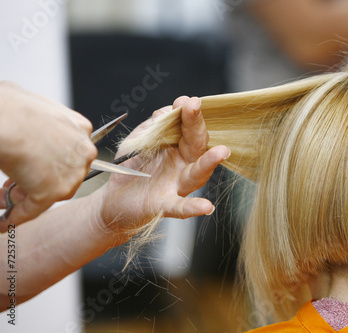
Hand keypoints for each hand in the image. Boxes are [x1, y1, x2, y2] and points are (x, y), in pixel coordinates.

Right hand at [0, 81, 96, 224]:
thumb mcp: (35, 107)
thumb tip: (26, 117)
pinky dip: (19, 215)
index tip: (33, 168)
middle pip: (64, 174)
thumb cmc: (10, 107)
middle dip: (39, 181)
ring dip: (26, 199)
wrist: (5, 120)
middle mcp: (83, 151)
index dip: (49, 163)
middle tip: (16, 187)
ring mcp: (72, 172)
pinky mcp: (55, 191)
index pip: (70, 153)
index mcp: (81, 128)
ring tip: (6, 201)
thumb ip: (41, 122)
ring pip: (51, 192)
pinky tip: (6, 221)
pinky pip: (36, 208)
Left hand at [95, 96, 229, 242]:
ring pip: (197, 173)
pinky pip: (181, 207)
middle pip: (196, 144)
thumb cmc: (132, 167)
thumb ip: (155, 126)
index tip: (185, 100)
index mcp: (178, 147)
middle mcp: (183, 165)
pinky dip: (194, 207)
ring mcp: (177, 185)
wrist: (114, 199)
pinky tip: (206, 207)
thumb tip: (168, 111)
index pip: (188, 127)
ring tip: (221, 152)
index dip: (188, 112)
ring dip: (210, 162)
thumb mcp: (141, 140)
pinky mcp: (165, 205)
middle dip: (196, 124)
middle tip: (194, 105)